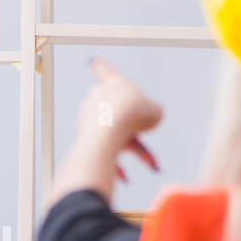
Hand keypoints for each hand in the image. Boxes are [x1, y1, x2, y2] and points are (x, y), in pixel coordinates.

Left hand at [75, 57, 161, 180]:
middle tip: (154, 143)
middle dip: (140, 132)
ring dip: (136, 153)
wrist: (111, 131)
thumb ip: (152, 115)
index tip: (91, 61)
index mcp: (113, 85)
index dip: (101, 67)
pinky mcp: (85, 140)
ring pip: (117, 138)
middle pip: (121, 115)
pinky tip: (124, 179)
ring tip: (153, 166)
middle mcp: (97, 100)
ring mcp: (89, 120)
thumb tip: (146, 126)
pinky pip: (104, 153)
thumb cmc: (134, 116)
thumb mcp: (155, 112)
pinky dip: (115, 167)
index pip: (107, 72)